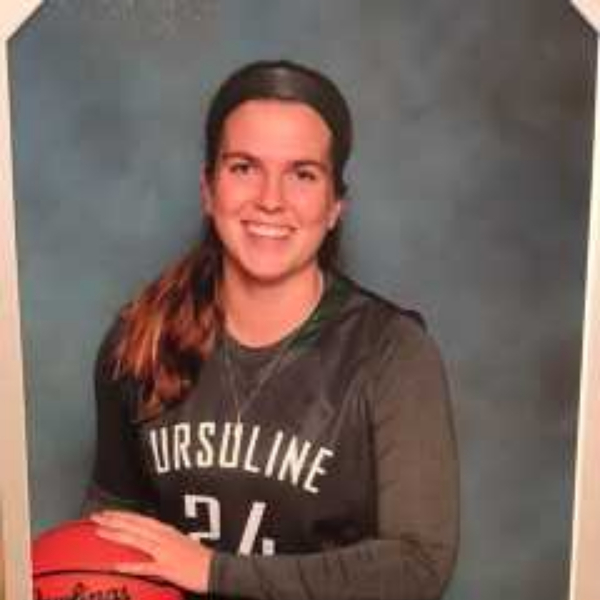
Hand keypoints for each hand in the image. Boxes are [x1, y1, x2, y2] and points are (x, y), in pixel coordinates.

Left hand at [90, 510, 212, 592]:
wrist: (216, 569)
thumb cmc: (199, 558)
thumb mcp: (180, 543)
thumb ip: (164, 540)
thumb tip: (149, 540)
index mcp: (167, 531)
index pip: (140, 519)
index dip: (122, 515)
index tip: (106, 512)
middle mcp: (164, 537)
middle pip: (135, 525)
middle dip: (114, 520)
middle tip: (95, 516)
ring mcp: (165, 551)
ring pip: (137, 540)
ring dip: (118, 534)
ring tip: (100, 532)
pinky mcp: (167, 568)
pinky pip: (146, 566)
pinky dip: (130, 565)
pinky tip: (116, 566)